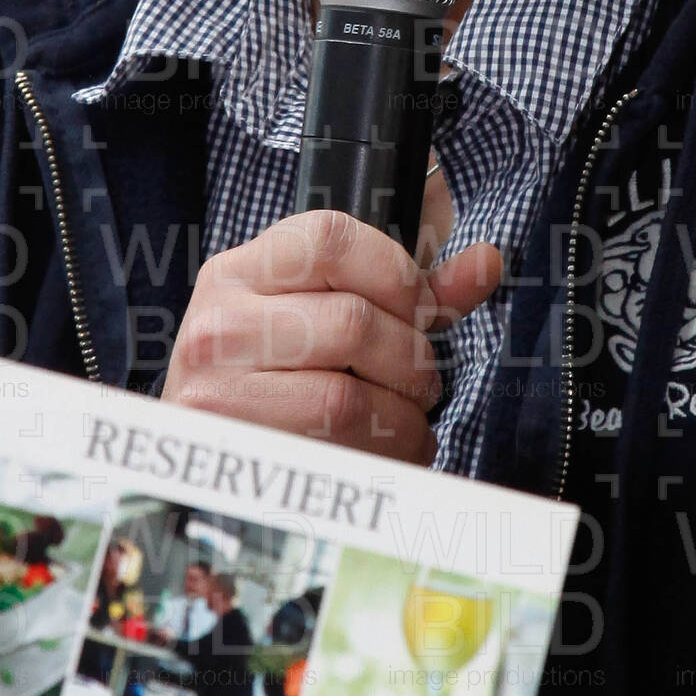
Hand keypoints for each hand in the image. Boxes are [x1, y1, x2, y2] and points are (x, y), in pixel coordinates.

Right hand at [160, 209, 502, 466]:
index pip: (332, 238)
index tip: (419, 309)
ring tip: (407, 421)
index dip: (397, 274)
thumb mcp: (333, 308)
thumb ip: (413, 285)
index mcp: (242, 270)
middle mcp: (219, 322)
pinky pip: (332, 453)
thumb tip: (485, 262)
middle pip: (353, 323)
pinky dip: (380, 457)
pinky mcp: (230, 451)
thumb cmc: (282, 372)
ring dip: (401, 418)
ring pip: (346, 399)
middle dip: (411, 359)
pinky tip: (384, 452)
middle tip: (421, 379)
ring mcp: (216, 388)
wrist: (210, 452)